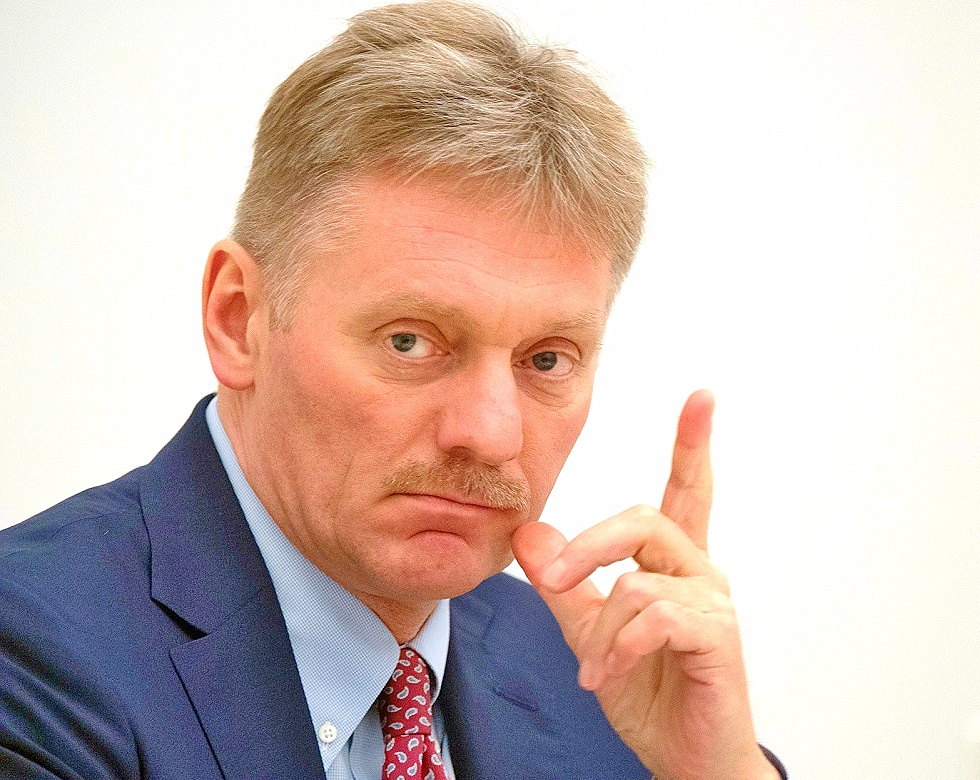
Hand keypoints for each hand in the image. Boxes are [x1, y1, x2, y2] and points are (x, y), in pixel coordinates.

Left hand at [512, 390, 777, 779]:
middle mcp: (699, 571)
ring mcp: (712, 601)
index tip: (702, 397)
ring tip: (592, 669)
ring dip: (599, 630)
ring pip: (636, 580)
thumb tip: (527, 532)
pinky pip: (653, 617)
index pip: (686, 490)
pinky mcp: (717, 635)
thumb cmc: (648, 691)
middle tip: (557, 578)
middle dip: (589, 546)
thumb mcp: (590, 633)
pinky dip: (616, 649)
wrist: (683, 757)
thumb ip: (564, 585)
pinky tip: (605, 677)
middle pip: (643, 518)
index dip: (693, 444)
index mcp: (671, 563)